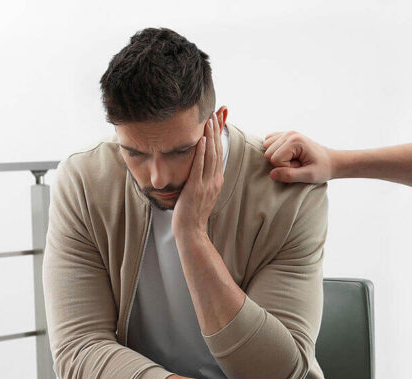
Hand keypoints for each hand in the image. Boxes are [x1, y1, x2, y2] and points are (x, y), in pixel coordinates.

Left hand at [172, 114, 223, 238]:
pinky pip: (200, 166)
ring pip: (210, 155)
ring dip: (210, 136)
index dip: (219, 137)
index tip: (218, 121)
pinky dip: (201, 151)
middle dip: (216, 131)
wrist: (191, 231)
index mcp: (216, 180)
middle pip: (217, 150)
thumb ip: (203, 180)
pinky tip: (202, 139)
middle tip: (216, 113)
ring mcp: (206, 184)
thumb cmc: (193, 214)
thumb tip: (202, 170)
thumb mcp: (202, 194)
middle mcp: (214, 180)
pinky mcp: (196, 187)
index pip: (219, 153)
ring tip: (209, 120)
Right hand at [263, 131, 335, 183]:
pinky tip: (287, 155)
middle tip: (297, 164)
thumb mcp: (309, 176)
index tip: (299, 167)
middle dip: (281, 163)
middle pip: (268, 153)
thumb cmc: (322, 169)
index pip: (275, 159)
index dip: (286, 168)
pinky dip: (274, 151)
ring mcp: (286, 133)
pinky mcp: (284, 135)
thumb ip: (290, 175)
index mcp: (295, 140)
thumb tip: (272, 174)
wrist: (330, 161)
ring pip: (266, 148)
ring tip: (293, 160)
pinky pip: (268, 143)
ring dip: (278, 158)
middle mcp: (289, 133)